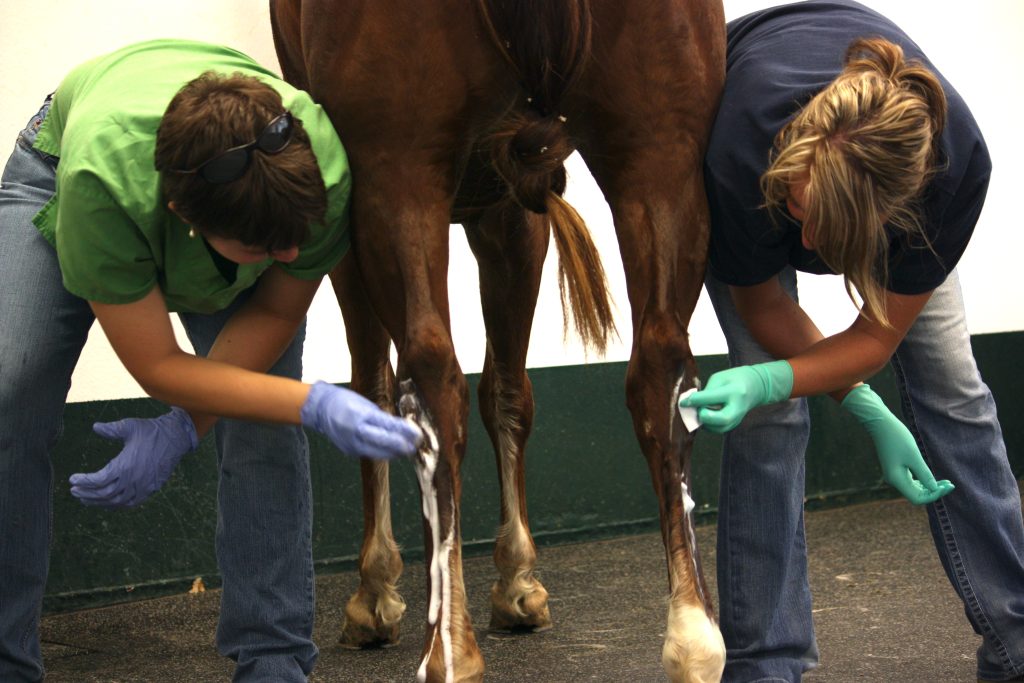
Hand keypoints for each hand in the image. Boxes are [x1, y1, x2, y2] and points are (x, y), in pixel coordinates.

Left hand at [69, 407, 198, 507]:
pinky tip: (107, 502)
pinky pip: (129, 503)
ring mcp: (142, 487)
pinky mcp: (150, 490)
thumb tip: (95, 427)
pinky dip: (115, 505)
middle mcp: (133, 480)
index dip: (84, 481)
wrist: (176, 438)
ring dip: (98, 502)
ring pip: (115, 502)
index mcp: (125, 465)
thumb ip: (111, 429)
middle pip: (104, 494)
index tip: (72, 479)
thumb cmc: (151, 430)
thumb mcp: (130, 426)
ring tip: (85, 499)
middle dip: (86, 494)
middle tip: (74, 491)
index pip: (98, 480)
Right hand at [301, 381, 422, 458]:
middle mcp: (354, 431)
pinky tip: (392, 451)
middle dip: (400, 446)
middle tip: (414, 446)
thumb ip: (382, 418)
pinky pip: (369, 454)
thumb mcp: (366, 405)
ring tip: (406, 450)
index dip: (402, 431)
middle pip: (381, 442)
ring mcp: (350, 443)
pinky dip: (382, 452)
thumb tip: (402, 428)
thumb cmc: (345, 402)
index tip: (416, 434)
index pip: (385, 426)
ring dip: (393, 452)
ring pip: (376, 452)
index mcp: (359, 415)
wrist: (321, 409)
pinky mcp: (349, 451)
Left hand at [679, 360, 792, 432]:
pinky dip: (709, 425)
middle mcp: (737, 407)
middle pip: (720, 420)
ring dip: (705, 422)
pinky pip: (719, 429)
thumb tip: (691, 403)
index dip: (693, 401)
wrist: (756, 386)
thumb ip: (706, 391)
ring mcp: (738, 418)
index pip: (710, 399)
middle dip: (703, 416)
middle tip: (697, 409)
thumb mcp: (719, 378)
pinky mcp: (735, 424)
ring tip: (701, 411)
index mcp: (733, 391)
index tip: (683, 402)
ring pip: (718, 428)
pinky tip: (707, 415)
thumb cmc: (735, 379)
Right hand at [842, 384, 953, 504]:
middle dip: (934, 492)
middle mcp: (894, 480)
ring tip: (946, 482)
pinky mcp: (895, 469)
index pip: (917, 498)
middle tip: (951, 484)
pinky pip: (912, 481)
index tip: (947, 487)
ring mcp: (894, 475)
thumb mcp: (914, 456)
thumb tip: (935, 490)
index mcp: (897, 479)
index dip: (933, 496)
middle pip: (917, 495)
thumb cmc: (898, 438)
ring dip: (931, 487)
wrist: (881, 425)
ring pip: (915, 489)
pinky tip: (934, 478)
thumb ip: (925, 474)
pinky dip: (924, 481)